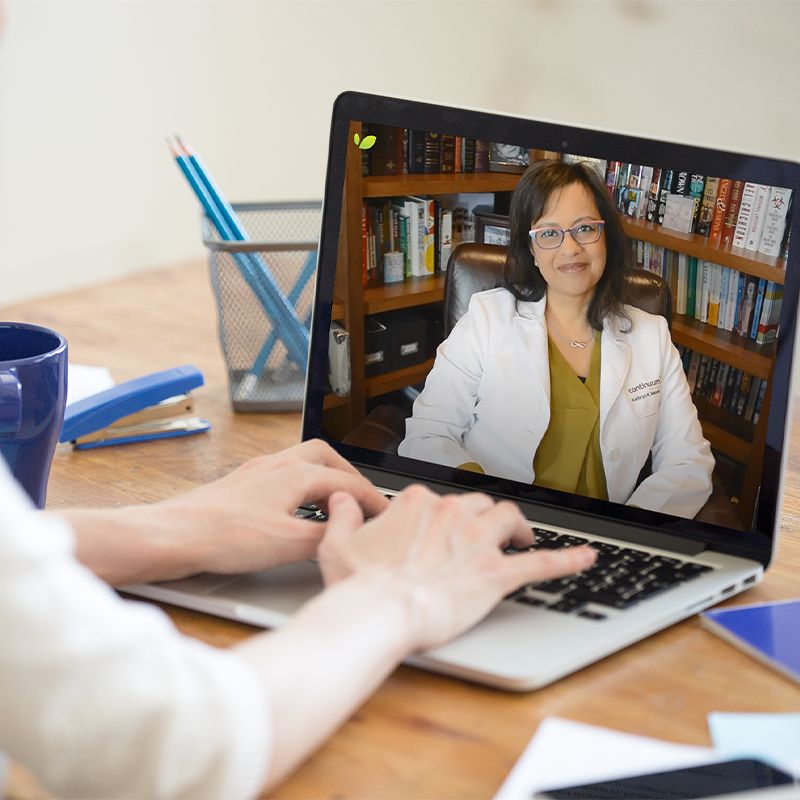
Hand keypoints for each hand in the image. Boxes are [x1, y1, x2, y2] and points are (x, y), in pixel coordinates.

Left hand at [64, 439, 389, 584]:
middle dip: (350, 477)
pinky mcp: (241, 484)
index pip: (348, 484)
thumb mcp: (288, 544)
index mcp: (295, 474)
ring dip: (325, 477)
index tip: (387, 515)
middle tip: (364, 500)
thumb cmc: (224, 537)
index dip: (373, 500)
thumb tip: (348, 536)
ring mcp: (257, 471)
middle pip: (326, 457)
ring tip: (334, 502)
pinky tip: (296, 507)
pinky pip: (283, 473)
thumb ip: (325, 538)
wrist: (174, 535)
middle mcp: (277, 465)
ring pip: (303, 461)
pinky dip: (301, 485)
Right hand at [317, 485, 596, 651]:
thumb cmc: (358, 585)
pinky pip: (542, 563)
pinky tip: (587, 558)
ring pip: (508, 518)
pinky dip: (568, 560)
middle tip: (487, 533)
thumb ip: (342, 516)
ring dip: (517, 526)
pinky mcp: (496, 573)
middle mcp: (452, 513)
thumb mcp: (337, 545)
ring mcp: (477, 541)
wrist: (379, 611)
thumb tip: (341, 498)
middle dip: (484, 517)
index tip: (443, 528)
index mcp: (418, 504)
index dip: (445, 514)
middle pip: (478, 505)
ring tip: (521, 537)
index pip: (440, 500)